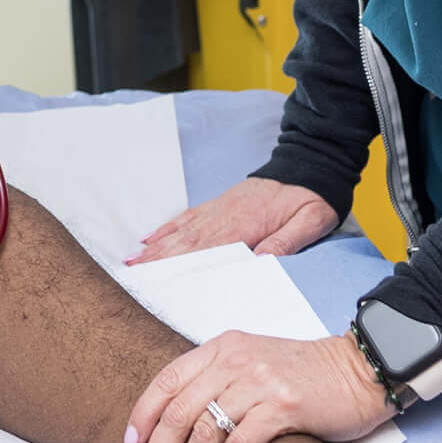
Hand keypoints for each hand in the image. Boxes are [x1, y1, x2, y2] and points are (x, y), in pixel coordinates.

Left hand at [124, 328, 388, 442]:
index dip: (142, 414)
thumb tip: (179, 425)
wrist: (360, 369)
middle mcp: (235, 360)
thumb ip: (219, 383)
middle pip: (179, 410)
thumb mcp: (253, 364)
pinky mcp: (284, 406)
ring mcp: (258, 382)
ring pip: (205, 431)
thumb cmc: (306, 374)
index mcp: (222, 348)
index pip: (167, 380)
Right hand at [129, 175, 341, 264]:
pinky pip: (187, 217)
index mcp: (246, 225)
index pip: (207, 250)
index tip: (155, 277)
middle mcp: (226, 217)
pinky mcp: (219, 204)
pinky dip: (167, 228)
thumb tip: (260, 261)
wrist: (310, 165)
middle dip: (156, 260)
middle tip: (130, 275)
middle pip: (185, 243)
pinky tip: (150, 238)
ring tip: (131, 261)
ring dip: (155, 248)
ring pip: (181, 231)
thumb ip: (287, 241)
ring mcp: (219, 209)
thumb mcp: (311, 221)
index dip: (179, 265)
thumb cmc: (311, 198)